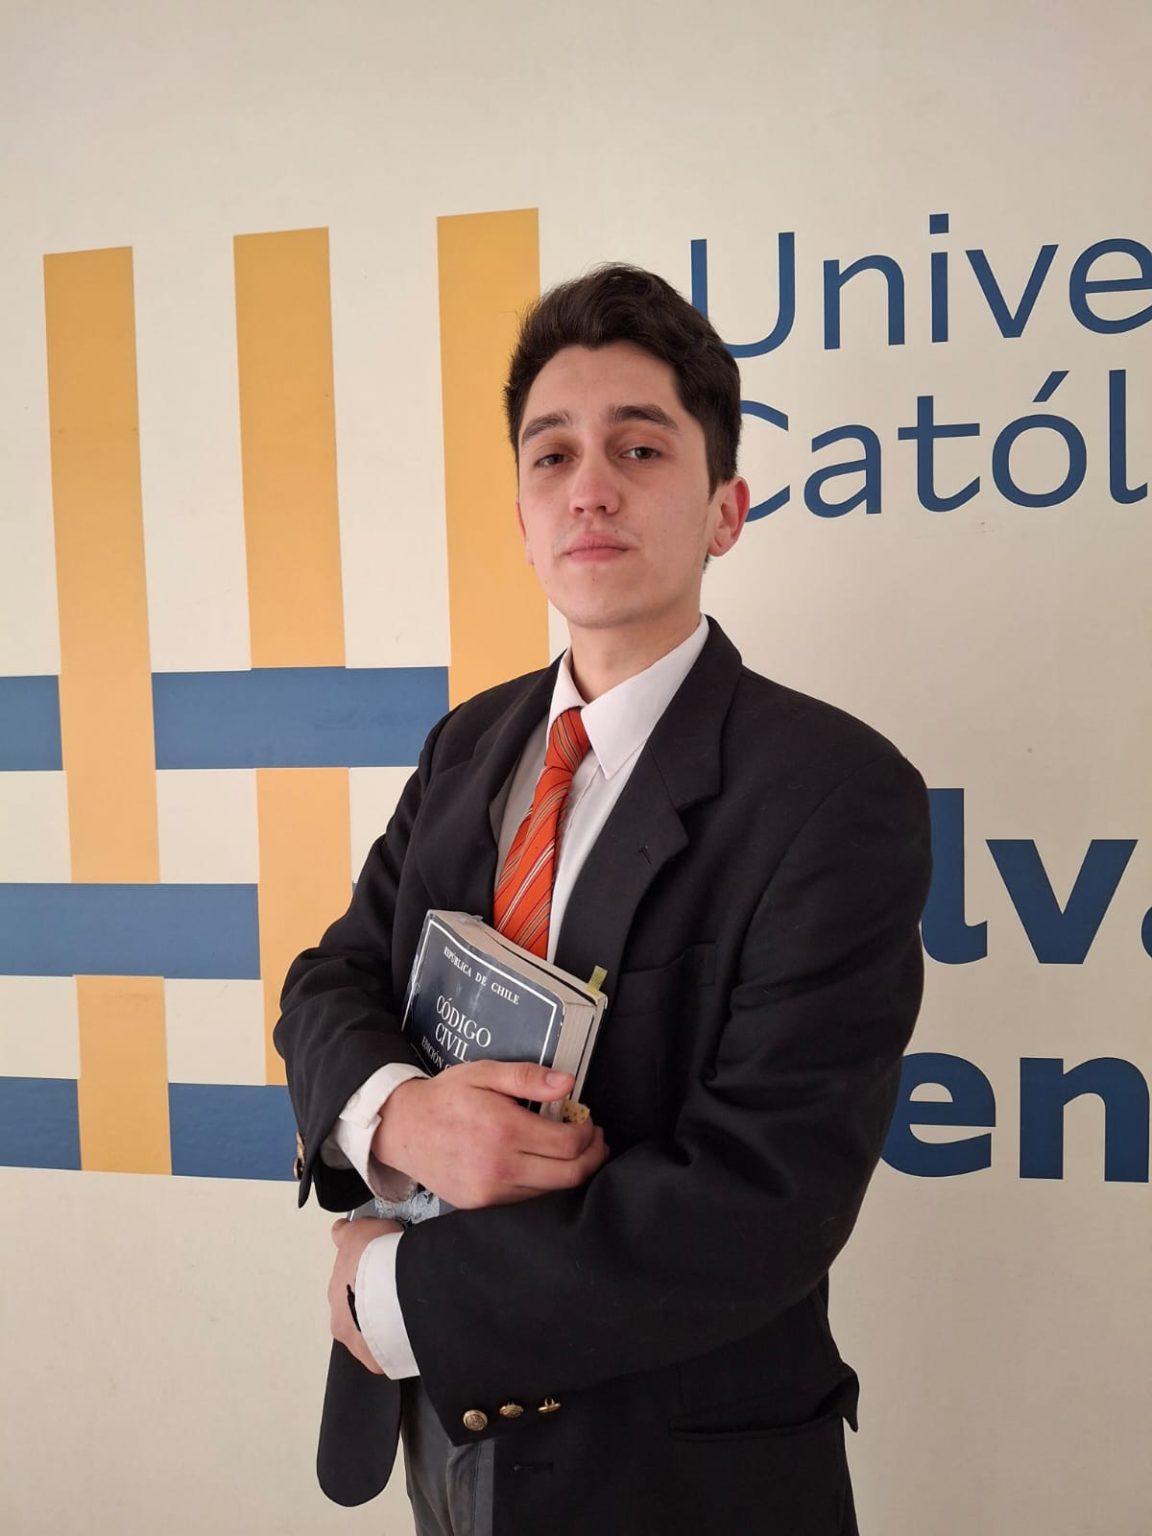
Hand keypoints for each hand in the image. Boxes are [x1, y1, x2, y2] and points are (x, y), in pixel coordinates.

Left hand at [328, 1216, 400, 1373]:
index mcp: (335, 1290)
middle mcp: (341, 1319)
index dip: (364, 1278)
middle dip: (374, 1305)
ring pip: (372, 1334)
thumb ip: (348, 1233)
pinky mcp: (379, 1360)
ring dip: (386, 1325)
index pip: (347, 1286)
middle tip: (397, 1292)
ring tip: (408, 1312)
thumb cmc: (373, 1258)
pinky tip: (413, 1331)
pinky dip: (399, 1343)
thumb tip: (339, 1230)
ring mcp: (359, 1343)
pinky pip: (390, 1352)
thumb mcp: (358, 1229)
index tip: (379, 1273)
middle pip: (358, 1313)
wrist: (391, 1286)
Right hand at [371, 1060, 608, 1208]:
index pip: (569, 1144)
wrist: (402, 1129)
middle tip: (596, 1141)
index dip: (589, 1134)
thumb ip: (527, 1076)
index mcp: (504, 1131)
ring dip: (571, 1173)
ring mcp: (490, 1192)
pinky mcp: (481, 1205)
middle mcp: (500, 1168)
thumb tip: (568, 1083)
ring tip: (573, 1151)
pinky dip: (545, 1186)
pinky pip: (527, 1201)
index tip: (589, 1121)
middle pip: (569, 1176)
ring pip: (551, 1193)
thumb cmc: (446, 1097)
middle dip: (592, 1157)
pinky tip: (545, 1166)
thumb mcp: (484, 1073)